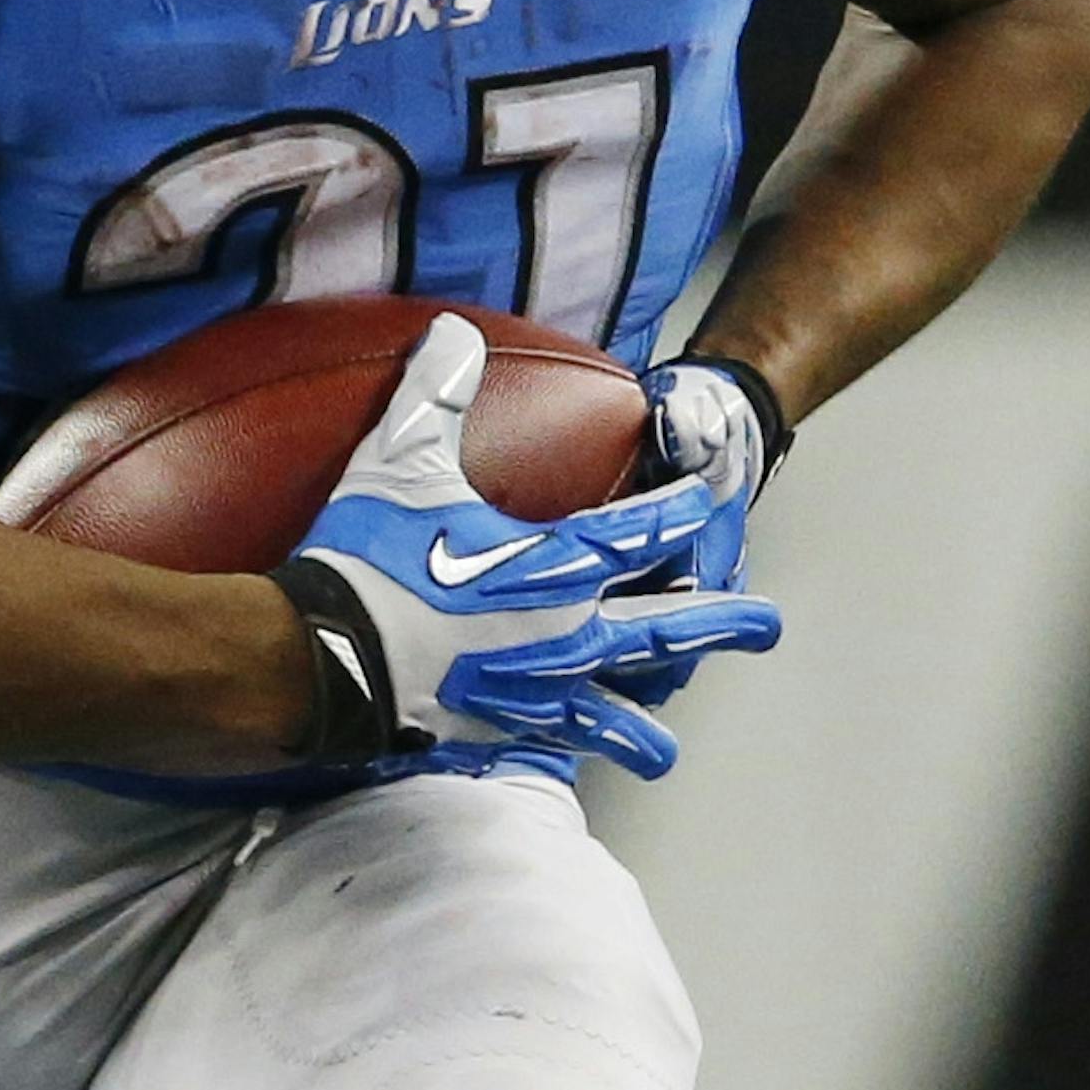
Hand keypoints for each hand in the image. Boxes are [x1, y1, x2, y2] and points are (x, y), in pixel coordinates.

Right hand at [270, 315, 780, 778]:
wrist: (322, 660)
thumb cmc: (368, 559)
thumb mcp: (400, 461)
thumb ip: (435, 392)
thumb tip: (452, 328)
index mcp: (553, 566)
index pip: (642, 532)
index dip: (682, 510)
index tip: (712, 500)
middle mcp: (562, 636)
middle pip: (662, 630)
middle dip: (718, 622)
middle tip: (767, 624)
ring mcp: (532, 695)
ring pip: (613, 714)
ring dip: (644, 726)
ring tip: (665, 745)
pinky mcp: (492, 735)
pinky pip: (545, 748)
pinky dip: (559, 755)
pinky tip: (558, 762)